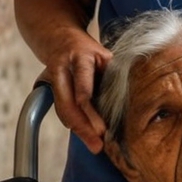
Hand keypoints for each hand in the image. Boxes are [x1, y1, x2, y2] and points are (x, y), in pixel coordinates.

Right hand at [38, 32, 112, 153]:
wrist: (58, 36)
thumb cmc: (88, 49)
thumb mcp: (103, 54)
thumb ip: (112, 74)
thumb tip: (130, 103)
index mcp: (81, 57)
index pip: (83, 85)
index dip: (89, 109)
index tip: (101, 128)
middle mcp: (63, 67)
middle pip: (69, 103)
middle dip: (83, 127)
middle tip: (98, 145)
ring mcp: (54, 77)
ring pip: (63, 109)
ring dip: (78, 129)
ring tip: (94, 144)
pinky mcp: (50, 86)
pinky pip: (61, 109)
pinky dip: (73, 122)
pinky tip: (84, 133)